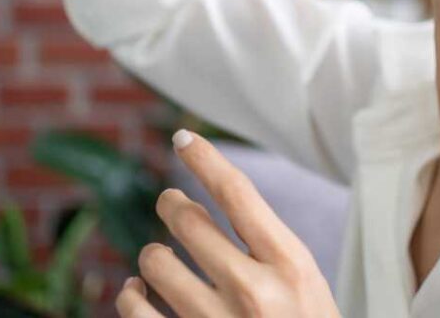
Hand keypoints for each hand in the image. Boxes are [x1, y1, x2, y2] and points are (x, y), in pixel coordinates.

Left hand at [116, 129, 340, 317]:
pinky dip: (130, 296)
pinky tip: (137, 294)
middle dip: (171, 206)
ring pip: (155, 261)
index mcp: (292, 265)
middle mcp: (254, 290)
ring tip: (158, 260)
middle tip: (169, 205)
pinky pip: (136, 310)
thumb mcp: (309, 289)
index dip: (206, 159)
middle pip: (188, 220)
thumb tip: (206, 213)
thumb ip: (268, 253)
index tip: (183, 139)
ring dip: (151, 256)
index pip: (238, 193)